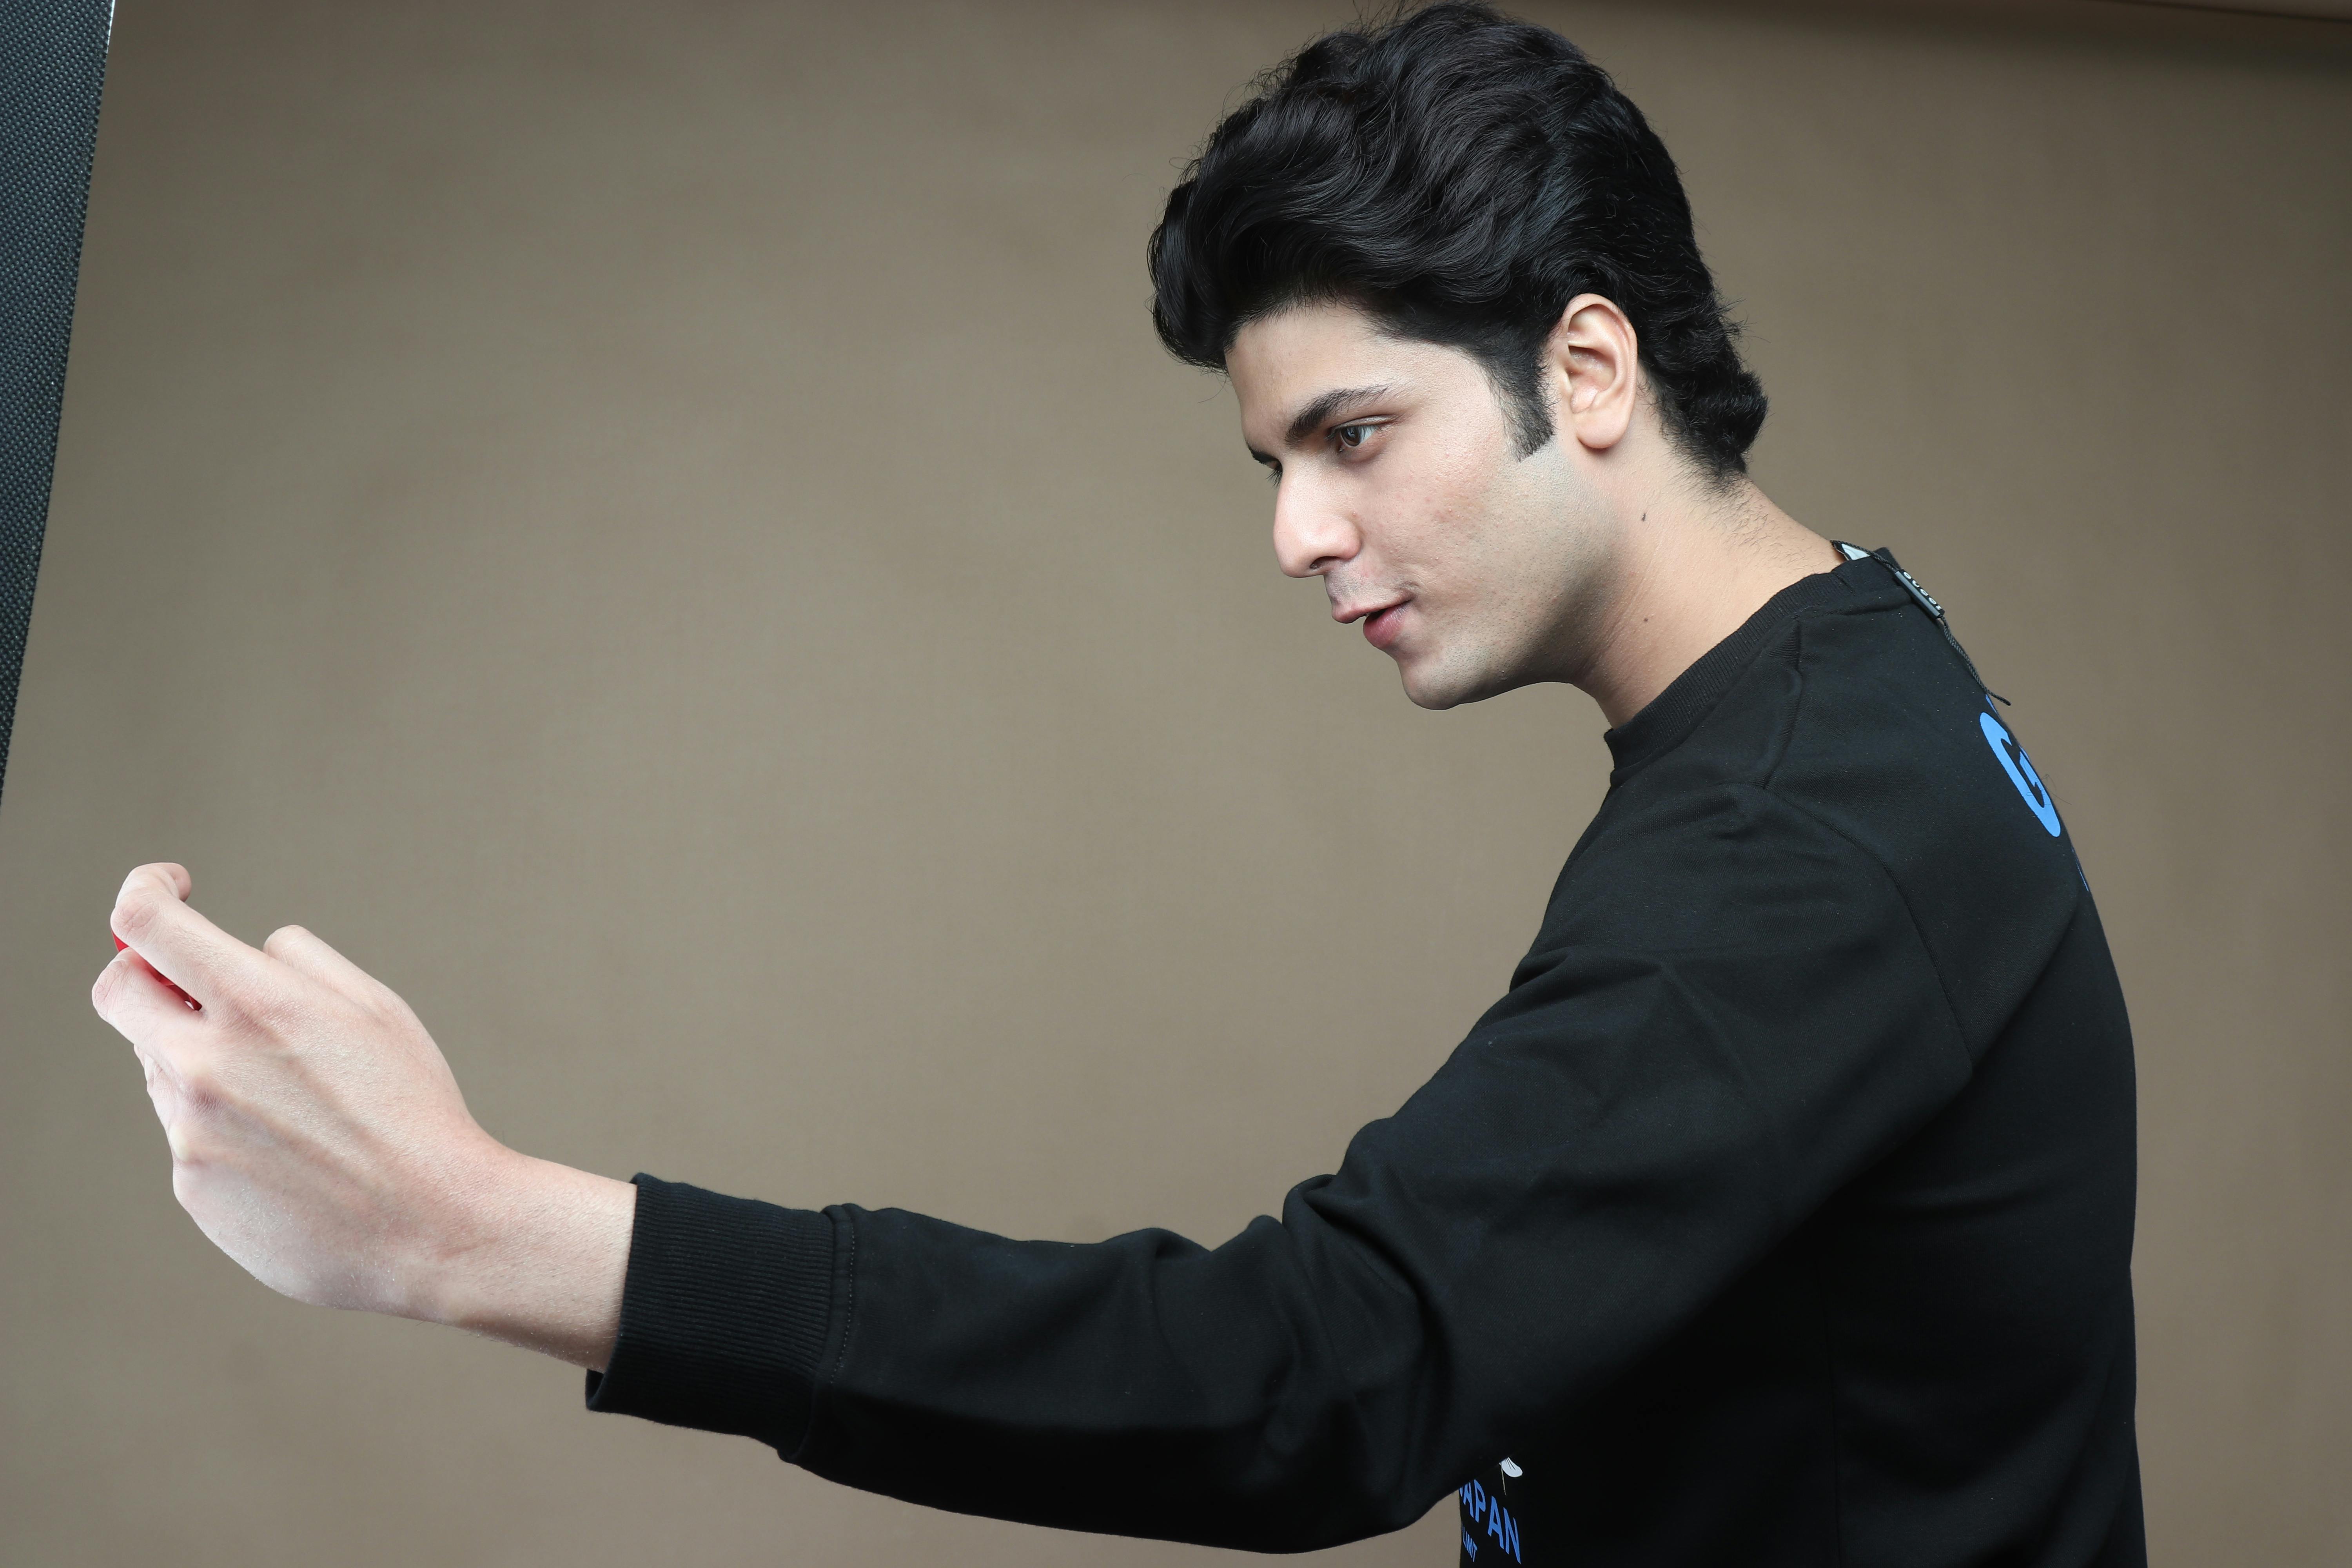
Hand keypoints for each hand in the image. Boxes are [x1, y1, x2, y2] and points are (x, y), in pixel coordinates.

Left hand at [91, 863, 633, 1367]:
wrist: (434, 1226)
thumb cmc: (414, 1110)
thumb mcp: (374, 1008)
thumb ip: (297, 964)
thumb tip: (240, 954)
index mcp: (258, 1004)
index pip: (145, 923)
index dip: (146, 889)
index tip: (172, 889)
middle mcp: (205, 1065)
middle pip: (118, 993)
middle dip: (147, 977)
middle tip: (195, 989)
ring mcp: (190, 1133)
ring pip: (163, 1069)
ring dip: (205, 1064)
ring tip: (294, 1103)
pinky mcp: (192, 1189)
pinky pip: (189, 1136)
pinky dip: (227, 1131)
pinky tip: (294, 1155)